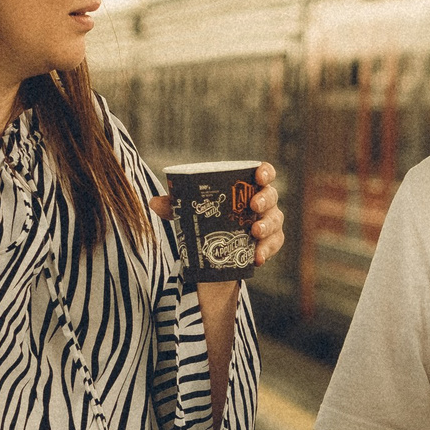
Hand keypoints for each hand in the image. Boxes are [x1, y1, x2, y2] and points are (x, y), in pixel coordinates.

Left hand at [146, 163, 284, 266]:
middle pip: (271, 196)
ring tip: (254, 232)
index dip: (265, 172)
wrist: (217, 251)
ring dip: (267, 226)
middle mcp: (262, 203)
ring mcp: (269, 223)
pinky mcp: (269, 243)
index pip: (264, 174)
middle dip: (265, 200)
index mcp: (247, 188)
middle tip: (253, 206)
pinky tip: (257, 257)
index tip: (259, 176)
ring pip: (276, 221)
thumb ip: (175, 206)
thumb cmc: (210, 219)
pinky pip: (274, 245)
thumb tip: (154, 202)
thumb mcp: (192, 211)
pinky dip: (266, 250)